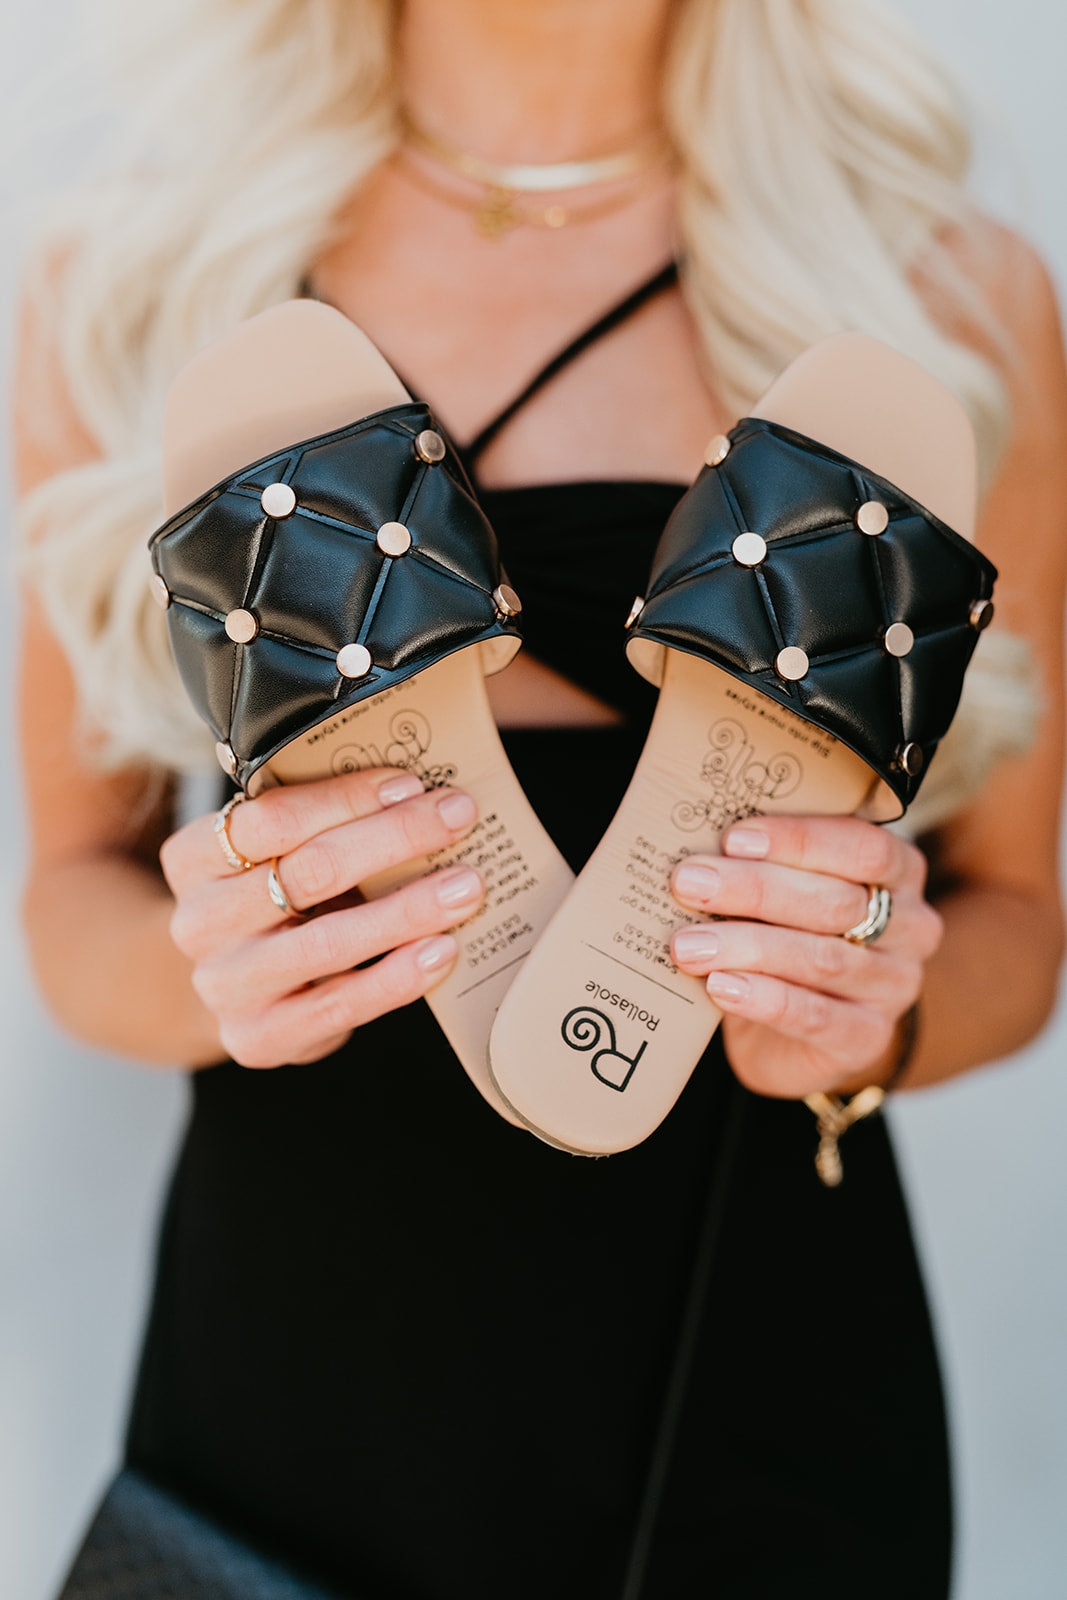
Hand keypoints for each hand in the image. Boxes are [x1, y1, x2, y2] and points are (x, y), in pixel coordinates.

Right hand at [160, 769, 485, 1066]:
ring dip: (407, 910)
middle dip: (394, 840)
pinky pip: (339, 1005)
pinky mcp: (257, 1038)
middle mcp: (198, 922)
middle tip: (457, 820)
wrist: (237, 990)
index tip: (412, 785)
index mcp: (193, 858)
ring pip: (328, 942)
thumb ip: (321, 823)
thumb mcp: (277, 854)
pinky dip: (398, 977)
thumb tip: (418, 791)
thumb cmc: (273, 902)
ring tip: (465, 888)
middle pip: (306, 872)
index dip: (348, 797)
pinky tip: (443, 949)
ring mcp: (224, 986)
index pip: (272, 817)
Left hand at [668, 816, 941, 1097]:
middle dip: (755, 889)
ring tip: (688, 944)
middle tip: (689, 883)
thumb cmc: (789, 937)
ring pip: (822, 959)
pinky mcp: (868, 1038)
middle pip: (836, 902)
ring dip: (746, 947)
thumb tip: (699, 847)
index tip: (733, 839)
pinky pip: (816, 1016)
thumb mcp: (786, 892)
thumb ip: (763, 864)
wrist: (800, 1032)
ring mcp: (895, 987)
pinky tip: (720, 986)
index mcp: (900, 873)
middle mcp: (911, 928)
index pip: (865, 848)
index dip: (799, 840)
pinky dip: (762, 998)